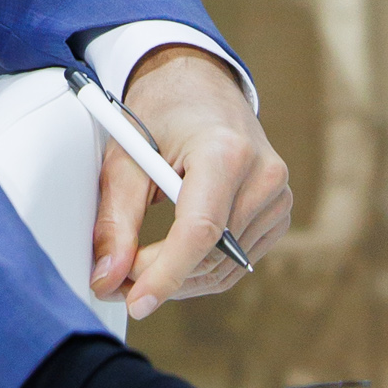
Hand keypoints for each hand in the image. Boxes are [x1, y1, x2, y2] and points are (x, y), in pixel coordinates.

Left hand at [91, 45, 293, 319]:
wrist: (200, 87)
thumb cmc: (161, 115)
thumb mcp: (125, 158)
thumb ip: (116, 220)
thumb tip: (108, 278)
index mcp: (225, 152)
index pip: (200, 231)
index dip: (166, 274)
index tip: (135, 301)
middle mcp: (263, 175)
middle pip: (212, 254)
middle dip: (161, 277)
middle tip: (115, 282)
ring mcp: (278, 196)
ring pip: (226, 268)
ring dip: (180, 280)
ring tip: (136, 271)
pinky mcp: (279, 214)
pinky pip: (239, 263)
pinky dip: (202, 270)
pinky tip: (172, 258)